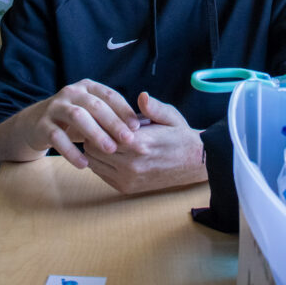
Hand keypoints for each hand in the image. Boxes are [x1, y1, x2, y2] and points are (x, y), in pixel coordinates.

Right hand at [13, 79, 142, 170]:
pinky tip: (84, 164)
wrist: (36, 124)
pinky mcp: (42, 125)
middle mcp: (71, 93)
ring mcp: (55, 107)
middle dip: (113, 122)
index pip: (109, 95)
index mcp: (88, 87)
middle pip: (94, 105)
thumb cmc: (75, 120)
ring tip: (110, 150)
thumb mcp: (92, 112)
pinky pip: (57, 137)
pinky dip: (71, 151)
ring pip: (76, 117)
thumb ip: (112, 114)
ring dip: (95, 133)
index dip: (124, 110)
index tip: (138, 127)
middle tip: (128, 140)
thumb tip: (140, 126)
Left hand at [84, 92, 206, 194]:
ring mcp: (128, 178)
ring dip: (95, 150)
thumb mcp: (170, 116)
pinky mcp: (126, 188)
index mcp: (140, 143)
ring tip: (106, 139)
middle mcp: (131, 164)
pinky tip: (111, 152)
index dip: (98, 122)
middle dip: (94, 135)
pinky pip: (100, 174)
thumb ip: (153, 107)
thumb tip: (142, 96)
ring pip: (93, 163)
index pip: (101, 132)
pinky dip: (100, 163)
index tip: (102, 116)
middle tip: (101, 126)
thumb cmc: (179, 136)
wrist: (193, 163)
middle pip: (93, 148)